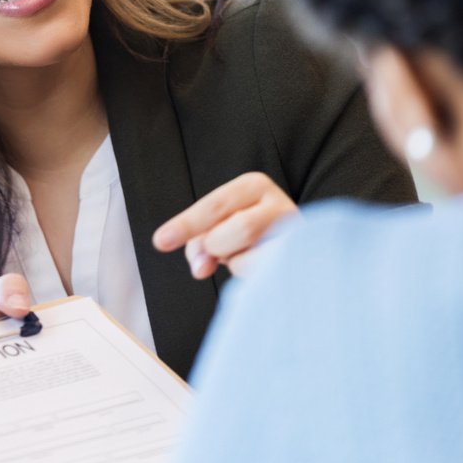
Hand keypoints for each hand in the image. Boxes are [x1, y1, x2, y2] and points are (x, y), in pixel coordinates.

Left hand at [152, 173, 297, 278]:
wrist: (298, 250)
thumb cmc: (248, 236)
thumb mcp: (218, 229)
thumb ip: (200, 243)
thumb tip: (200, 268)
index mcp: (254, 185)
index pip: (216, 205)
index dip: (187, 224)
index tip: (161, 241)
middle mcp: (280, 204)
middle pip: (240, 229)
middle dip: (218, 247)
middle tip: (212, 255)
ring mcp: (297, 235)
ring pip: (251, 256)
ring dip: (234, 263)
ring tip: (241, 256)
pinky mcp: (301, 262)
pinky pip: (263, 277)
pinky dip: (249, 277)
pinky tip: (259, 268)